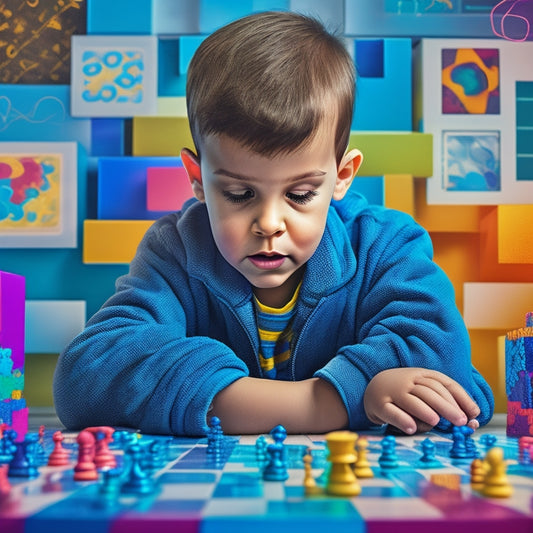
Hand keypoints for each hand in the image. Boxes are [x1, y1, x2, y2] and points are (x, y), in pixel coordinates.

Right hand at [363, 368, 480, 433]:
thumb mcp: (423, 392)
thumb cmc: (405, 394)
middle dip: (447, 406)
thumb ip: (443, 403)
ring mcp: (392, 391)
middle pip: (429, 391)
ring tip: (436, 421)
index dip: (460, 397)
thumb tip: (471, 420)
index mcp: (421, 375)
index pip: (444, 383)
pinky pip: (391, 412)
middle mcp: (407, 380)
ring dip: (424, 410)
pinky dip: (402, 419)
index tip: (473, 413)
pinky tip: (411, 428)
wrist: (372, 388)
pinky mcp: (379, 404)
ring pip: (411, 400)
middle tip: (460, 421)